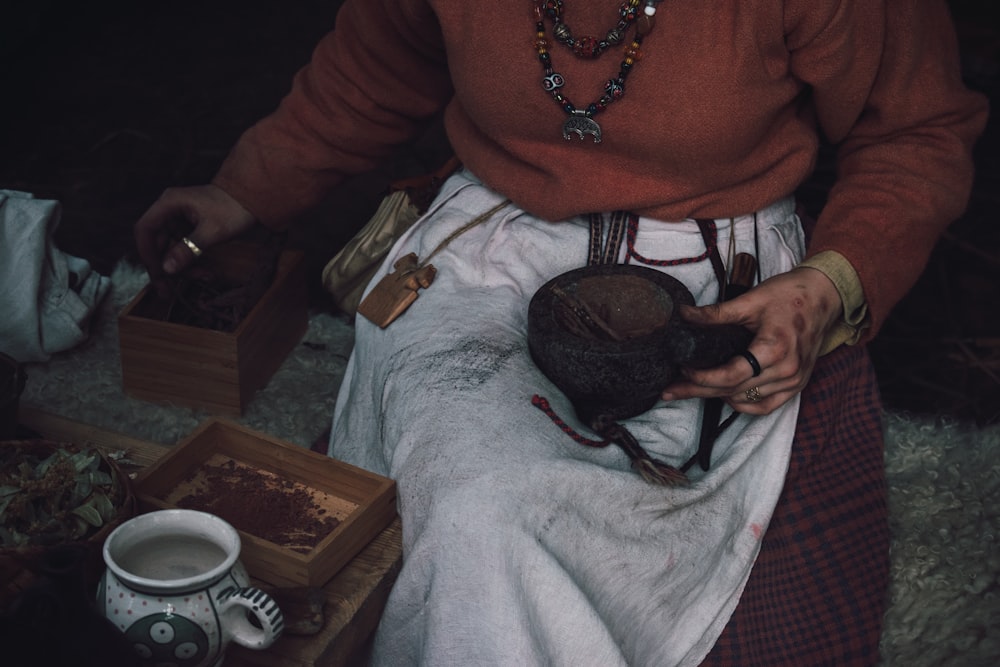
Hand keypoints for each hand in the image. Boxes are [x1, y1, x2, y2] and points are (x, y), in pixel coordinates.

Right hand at [134, 184, 257, 294]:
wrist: (253, 198)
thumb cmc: (234, 209)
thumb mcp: (212, 231)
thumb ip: (188, 250)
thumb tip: (167, 269)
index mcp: (169, 203)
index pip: (145, 230)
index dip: (147, 253)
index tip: (156, 274)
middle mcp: (169, 209)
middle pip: (155, 242)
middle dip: (164, 267)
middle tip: (168, 291)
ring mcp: (178, 219)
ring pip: (169, 249)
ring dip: (181, 267)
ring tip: (203, 277)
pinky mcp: (188, 228)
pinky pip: (182, 248)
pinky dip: (191, 262)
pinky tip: (206, 272)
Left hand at [660, 267, 842, 413]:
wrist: (823, 297)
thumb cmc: (789, 295)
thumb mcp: (750, 300)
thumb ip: (716, 313)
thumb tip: (684, 315)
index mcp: (775, 349)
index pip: (730, 375)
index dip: (702, 377)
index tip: (680, 370)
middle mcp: (787, 371)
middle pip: (733, 391)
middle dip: (699, 391)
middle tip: (670, 391)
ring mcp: (794, 381)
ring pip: (746, 401)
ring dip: (718, 397)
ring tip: (692, 389)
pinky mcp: (797, 385)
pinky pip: (765, 406)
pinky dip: (743, 405)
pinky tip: (724, 396)